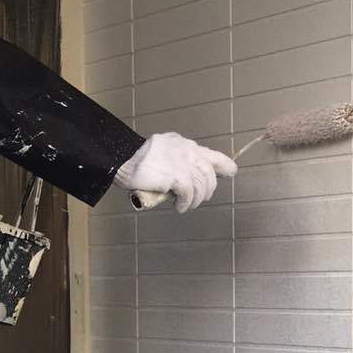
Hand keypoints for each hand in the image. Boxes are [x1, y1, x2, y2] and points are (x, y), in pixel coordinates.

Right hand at [113, 132, 237, 212]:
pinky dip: (185, 203)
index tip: (231, 172)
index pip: (211, 155)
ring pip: (201, 186)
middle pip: (209, 174)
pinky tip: (179, 207)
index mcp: (183, 145)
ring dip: (195, 201)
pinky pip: (189, 193)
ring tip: (186, 205)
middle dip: (207, 190)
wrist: (121, 162)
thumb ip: (181, 163)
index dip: (224, 165)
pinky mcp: (175, 174)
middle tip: (197, 200)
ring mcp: (181, 161)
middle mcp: (185, 150)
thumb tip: (196, 181)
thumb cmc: (141, 164)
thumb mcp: (165, 157)